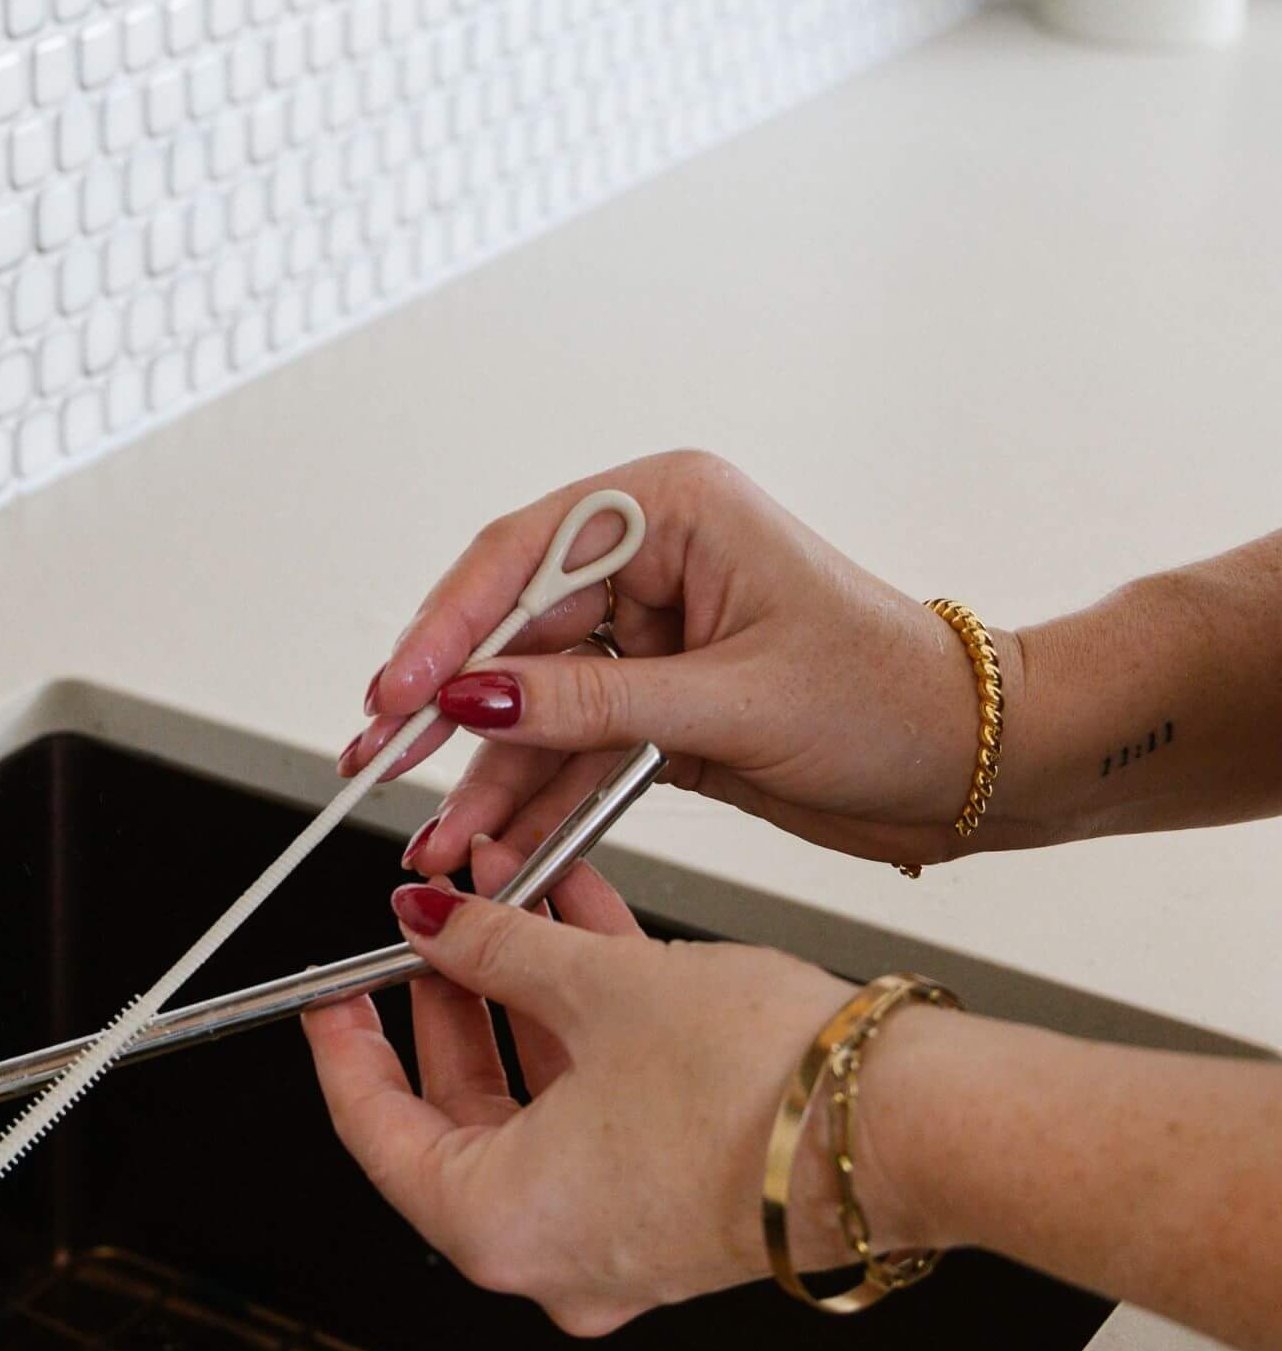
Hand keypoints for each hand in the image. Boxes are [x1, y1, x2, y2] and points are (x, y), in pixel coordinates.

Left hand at [301, 837, 909, 1333]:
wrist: (920, 1124)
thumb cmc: (770, 1090)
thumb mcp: (599, 988)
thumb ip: (493, 947)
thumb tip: (432, 922)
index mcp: (501, 1228)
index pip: (376, 1134)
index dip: (347, 1047)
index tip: (333, 993)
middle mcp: (555, 1252)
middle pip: (459, 1110)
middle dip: (450, 994)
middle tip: (434, 919)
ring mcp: (620, 1234)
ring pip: (539, 1094)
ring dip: (524, 986)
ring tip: (512, 886)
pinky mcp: (680, 1202)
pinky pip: (602, 1101)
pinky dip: (587, 1019)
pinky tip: (581, 918)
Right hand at [344, 450, 1009, 872]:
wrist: (973, 765)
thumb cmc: (892, 699)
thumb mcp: (734, 702)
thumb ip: (592, 704)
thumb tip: (475, 699)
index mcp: (674, 513)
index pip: (526, 556)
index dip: (450, 626)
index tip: (402, 691)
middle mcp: (650, 564)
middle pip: (511, 633)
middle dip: (445, 710)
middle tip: (378, 758)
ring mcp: (646, 637)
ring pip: (533, 704)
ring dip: (482, 773)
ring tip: (436, 836)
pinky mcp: (653, 703)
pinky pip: (570, 747)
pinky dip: (533, 796)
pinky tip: (490, 837)